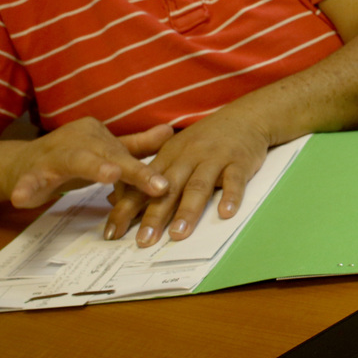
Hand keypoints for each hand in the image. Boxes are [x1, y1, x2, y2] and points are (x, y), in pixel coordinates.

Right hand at [9, 118, 172, 208]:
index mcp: (97, 134)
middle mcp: (78, 140)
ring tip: (110, 175)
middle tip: (154, 183)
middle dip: (130, 169)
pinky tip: (22, 197)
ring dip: (93, 167)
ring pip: (75, 160)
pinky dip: (26, 187)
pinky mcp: (29, 173)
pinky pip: (29, 179)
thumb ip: (136, 145)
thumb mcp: (105, 151)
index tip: (165, 186)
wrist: (21, 164)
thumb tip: (170, 131)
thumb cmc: (72, 158)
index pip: (124, 154)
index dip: (143, 172)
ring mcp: (52, 155)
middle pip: (108, 154)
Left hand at [105, 111, 270, 245]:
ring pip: (198, 186)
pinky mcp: (239, 161)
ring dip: (188, 210)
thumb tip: (116, 200)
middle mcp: (188, 157)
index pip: (142, 185)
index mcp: (169, 156)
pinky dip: (231, 196)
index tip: (112, 233)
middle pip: (168, 189)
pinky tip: (225, 213)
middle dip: (154, 215)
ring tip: (178, 234)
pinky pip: (234, 180)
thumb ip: (150, 176)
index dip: (126, 209)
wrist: (245, 116)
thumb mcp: (175, 151)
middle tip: (143, 241)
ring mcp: (214, 159)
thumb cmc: (207, 139)